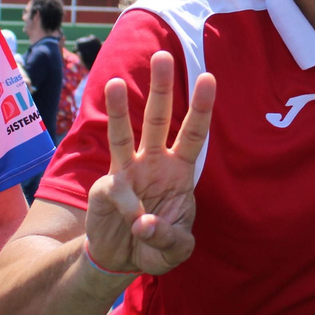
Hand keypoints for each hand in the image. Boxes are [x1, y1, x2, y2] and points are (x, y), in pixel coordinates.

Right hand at [84, 51, 215, 274]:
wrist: (122, 259)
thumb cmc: (155, 244)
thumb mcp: (175, 250)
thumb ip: (169, 239)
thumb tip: (143, 223)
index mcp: (179, 171)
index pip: (194, 134)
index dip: (201, 108)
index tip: (209, 77)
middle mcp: (154, 163)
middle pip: (158, 119)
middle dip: (160, 88)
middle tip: (161, 55)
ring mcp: (127, 172)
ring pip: (123, 134)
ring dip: (117, 109)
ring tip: (112, 83)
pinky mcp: (106, 188)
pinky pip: (116, 189)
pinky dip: (127, 206)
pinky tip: (134, 224)